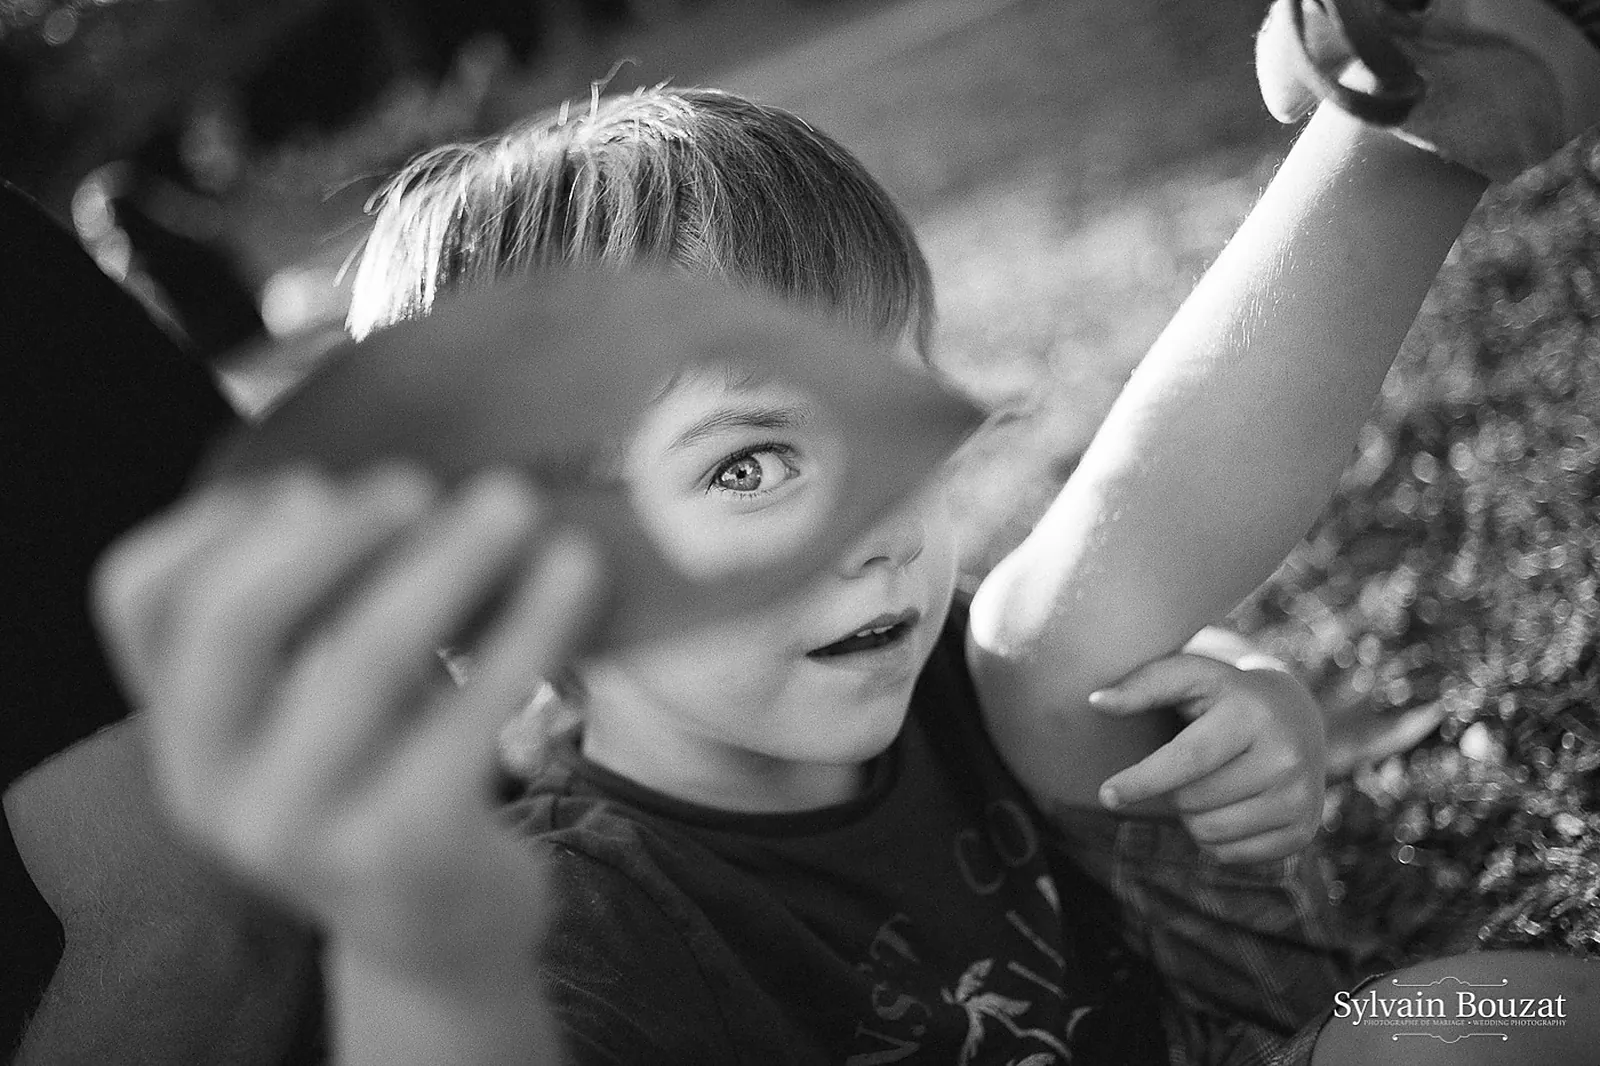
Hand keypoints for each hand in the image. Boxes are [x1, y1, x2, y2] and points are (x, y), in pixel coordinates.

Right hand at [92, 466, 602, 987]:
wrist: (440, 927)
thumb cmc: (385, 775)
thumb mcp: (319, 704)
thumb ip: (318, 610)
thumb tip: (396, 477)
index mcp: (183, 732)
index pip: (140, 602)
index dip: (218, 521)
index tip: (313, 482)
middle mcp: (212, 789)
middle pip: (235, 621)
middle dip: (333, 533)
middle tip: (420, 483)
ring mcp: (299, 830)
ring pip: (360, 659)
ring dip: (448, 562)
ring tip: (516, 506)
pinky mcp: (402, 851)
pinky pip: (466, 716)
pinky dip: (528, 629)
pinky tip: (573, 574)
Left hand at [1089, 651, 1326, 863]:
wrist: (1295, 715)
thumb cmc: (1223, 694)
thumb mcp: (1190, 676)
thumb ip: (1142, 685)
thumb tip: (1095, 702)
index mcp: (1253, 714)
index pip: (1187, 759)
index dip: (1142, 780)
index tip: (1106, 795)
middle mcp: (1285, 757)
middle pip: (1191, 801)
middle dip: (1171, 790)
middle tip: (1188, 767)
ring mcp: (1301, 797)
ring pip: (1208, 833)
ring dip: (1191, 815)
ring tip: (1209, 783)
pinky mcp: (1304, 831)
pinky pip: (1230, 855)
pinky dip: (1216, 837)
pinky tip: (1231, 803)